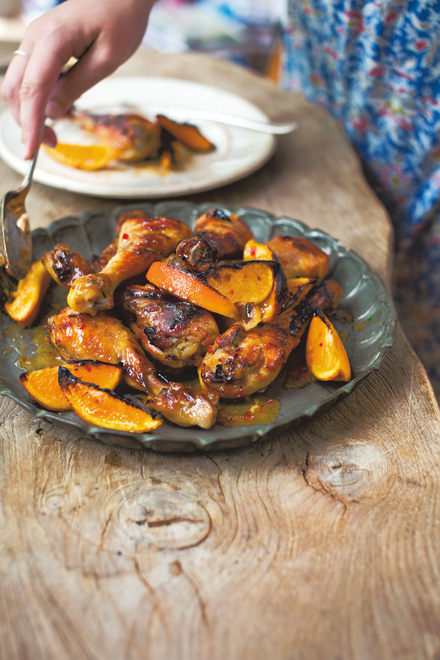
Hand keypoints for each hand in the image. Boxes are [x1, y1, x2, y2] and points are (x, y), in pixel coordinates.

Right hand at [1, 0, 155, 158]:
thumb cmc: (121, 21)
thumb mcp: (106, 61)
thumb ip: (76, 86)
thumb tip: (51, 114)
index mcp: (53, 39)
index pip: (32, 90)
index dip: (29, 124)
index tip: (31, 152)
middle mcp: (35, 37)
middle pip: (15, 89)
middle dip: (26, 122)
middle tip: (51, 146)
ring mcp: (33, 39)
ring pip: (16, 84)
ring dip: (28, 112)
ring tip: (53, 133)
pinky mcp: (39, 44)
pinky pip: (27, 76)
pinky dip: (34, 99)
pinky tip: (53, 111)